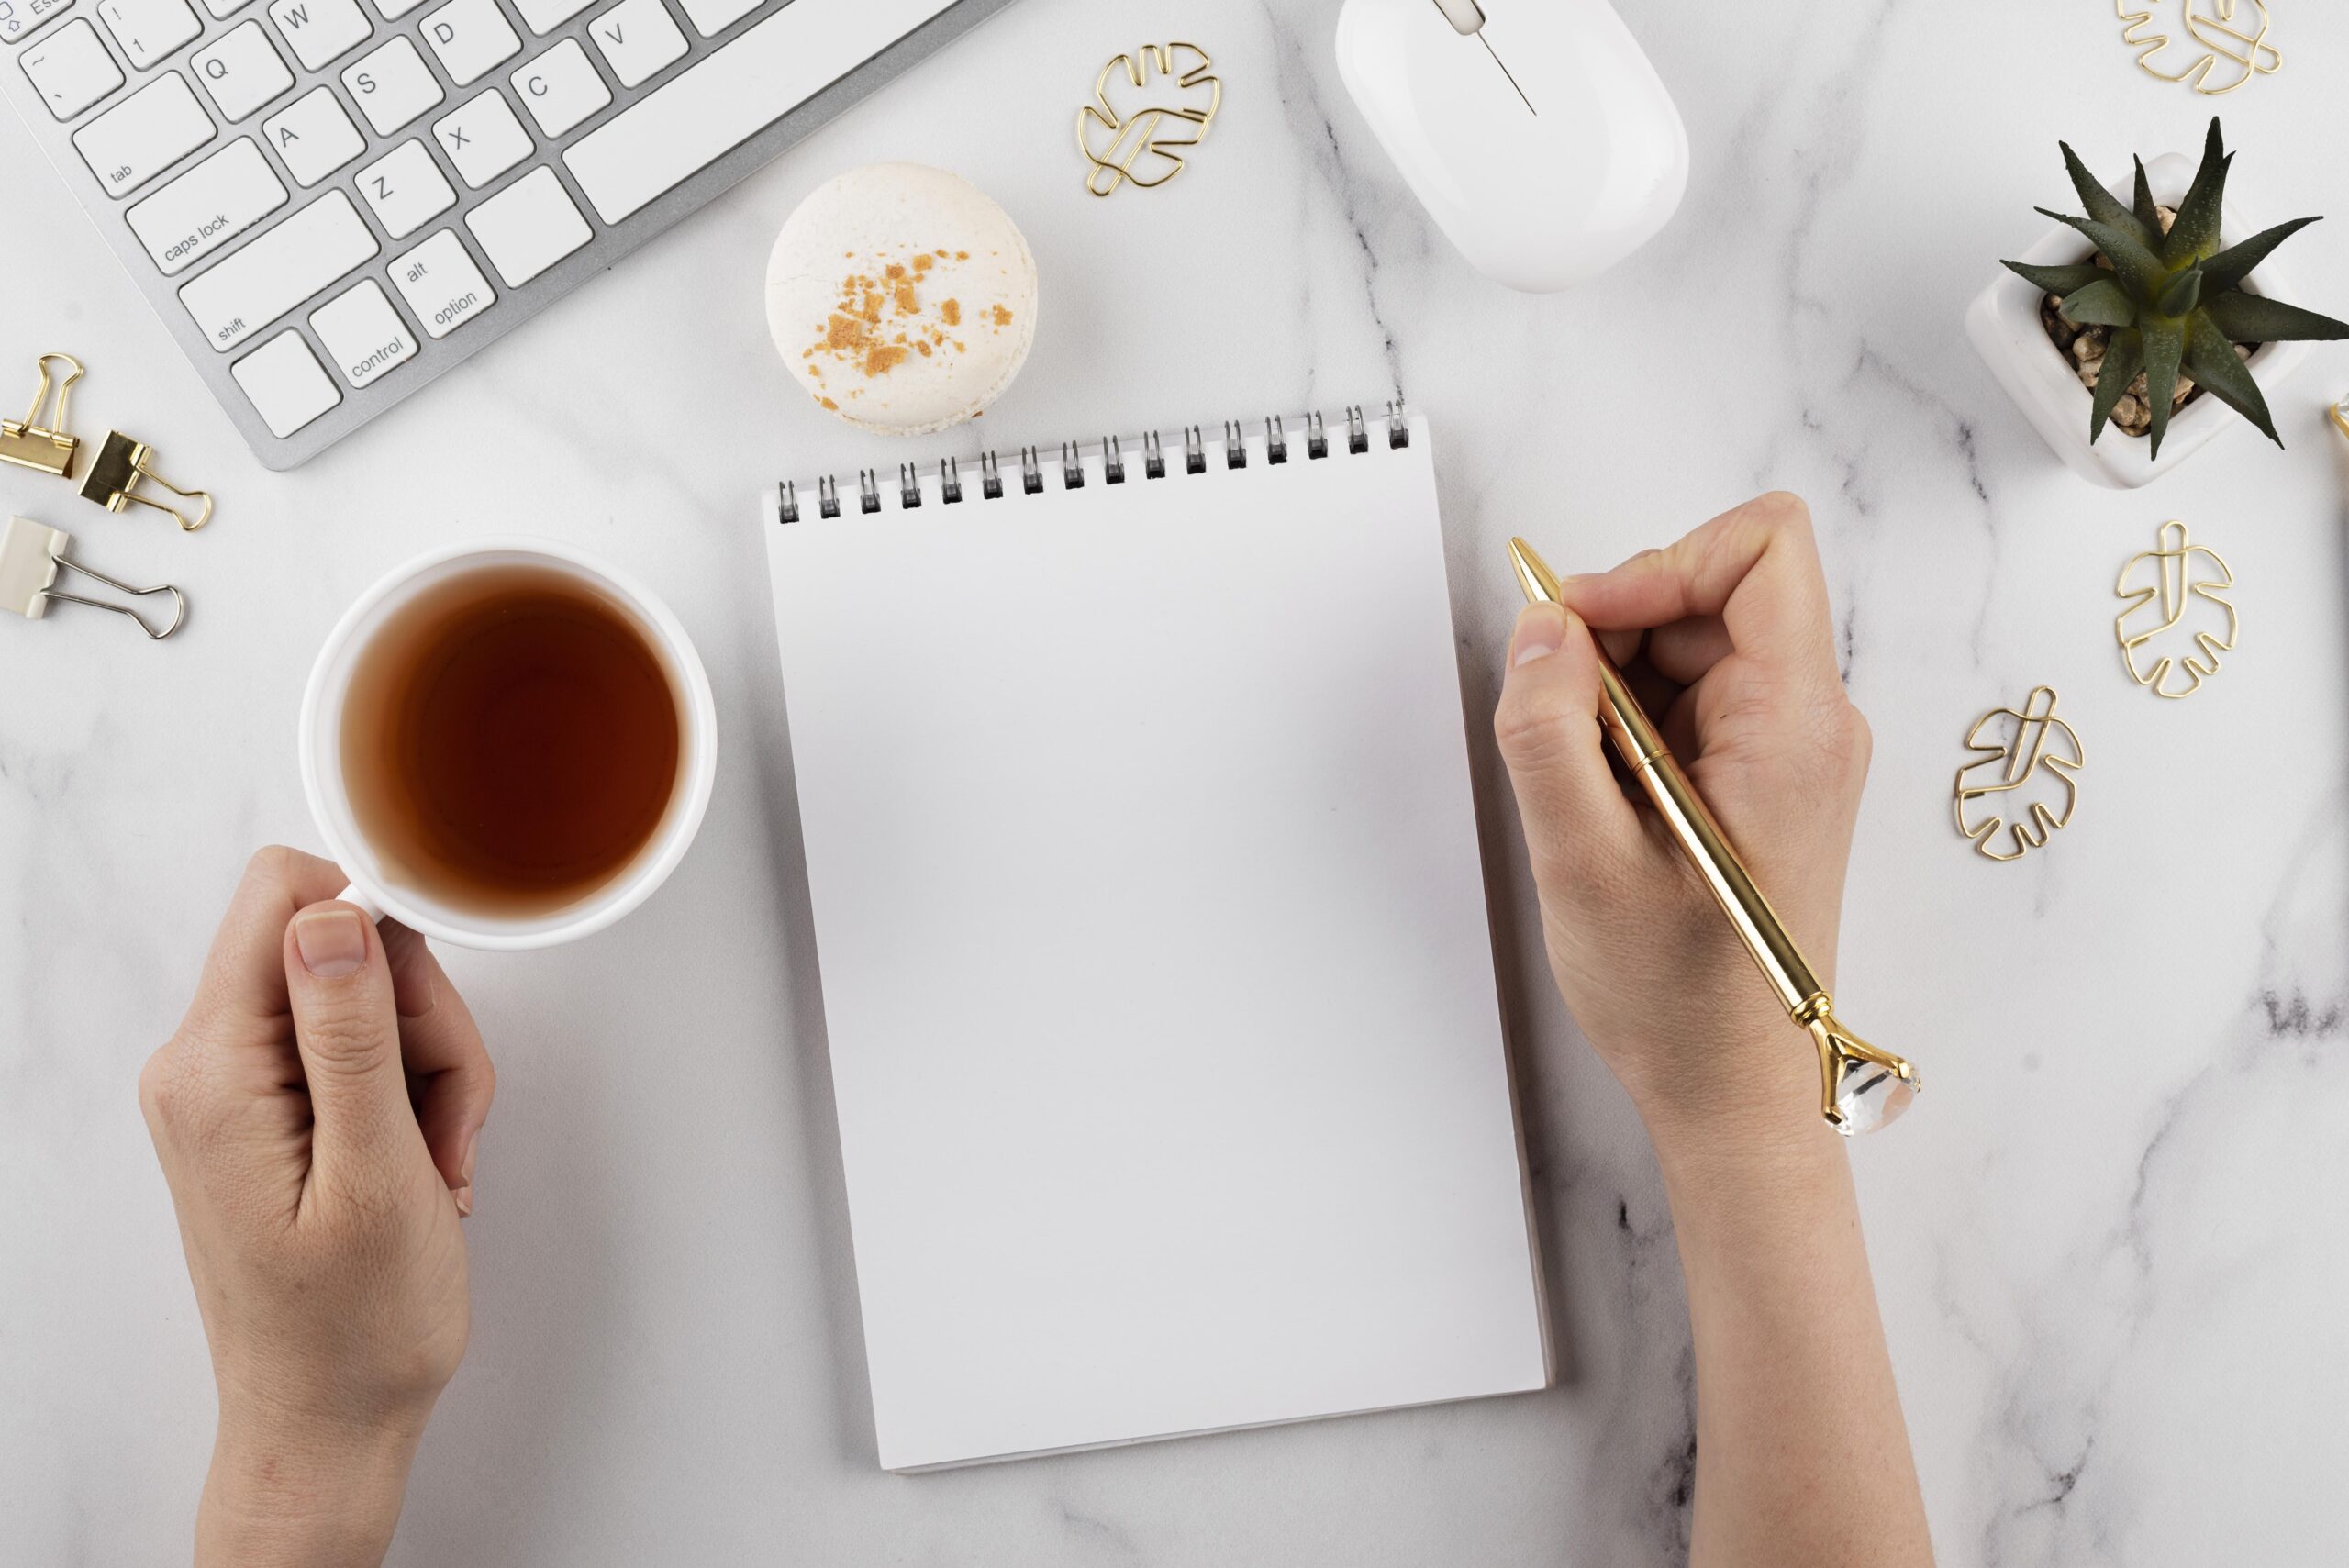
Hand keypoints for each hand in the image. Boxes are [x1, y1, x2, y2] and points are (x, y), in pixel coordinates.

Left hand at [140, 847, 494, 1566]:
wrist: (327, 1419)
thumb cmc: (354, 1327)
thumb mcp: (376, 1174)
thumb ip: (348, 1036)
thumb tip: (332, 914)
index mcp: (212, 1069)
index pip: (286, 898)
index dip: (379, 925)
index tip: (428, 1008)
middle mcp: (202, 1064)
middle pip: (340, 946)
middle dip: (422, 1022)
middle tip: (444, 1122)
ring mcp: (232, 1086)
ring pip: (365, 997)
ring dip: (430, 1068)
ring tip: (435, 1162)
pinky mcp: (266, 1108)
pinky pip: (356, 1048)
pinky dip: (410, 1095)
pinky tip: (420, 1166)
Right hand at [1493, 493, 1868, 1159]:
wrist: (1731, 1094)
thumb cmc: (1680, 1000)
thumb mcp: (1582, 859)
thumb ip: (1550, 729)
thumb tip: (1543, 625)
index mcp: (1796, 728)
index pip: (1763, 548)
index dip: (1660, 562)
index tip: (1582, 627)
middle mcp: (1813, 723)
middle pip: (1714, 592)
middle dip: (1619, 633)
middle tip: (1556, 719)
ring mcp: (1791, 749)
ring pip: (1692, 645)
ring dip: (1616, 687)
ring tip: (1582, 781)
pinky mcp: (1763, 775)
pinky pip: (1690, 700)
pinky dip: (1629, 725)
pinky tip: (1602, 799)